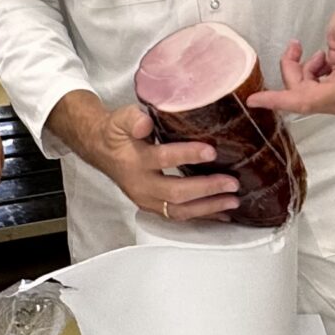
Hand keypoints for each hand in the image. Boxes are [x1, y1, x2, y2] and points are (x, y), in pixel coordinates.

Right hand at [56, 94, 238, 221]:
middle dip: (207, 189)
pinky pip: (180, 215)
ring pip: (179, 211)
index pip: (163, 158)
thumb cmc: (117, 133)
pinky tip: (222, 214)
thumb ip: (133, 119)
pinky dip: (203, 216)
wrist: (101, 150)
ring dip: (208, 208)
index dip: (187, 155)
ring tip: (233, 201)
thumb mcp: (121, 118)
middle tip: (232, 182)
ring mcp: (147, 200)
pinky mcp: (154, 207)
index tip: (211, 151)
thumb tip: (145, 123)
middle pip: (175, 193)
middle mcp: (141, 185)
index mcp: (135, 160)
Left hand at [245, 4, 334, 117]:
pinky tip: (322, 61)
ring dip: (302, 72)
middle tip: (295, 48)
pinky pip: (311, 91)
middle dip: (293, 73)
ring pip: (304, 93)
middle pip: (302, 96)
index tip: (254, 100)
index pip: (307, 101)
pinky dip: (309, 75)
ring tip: (319, 52)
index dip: (280, 101)